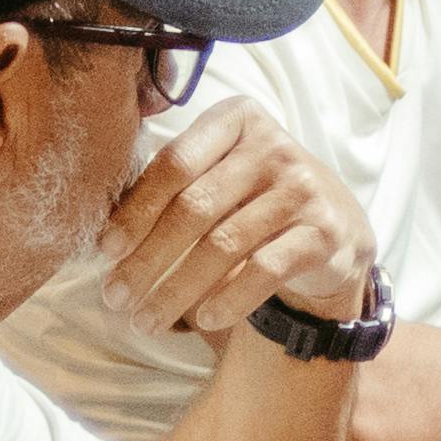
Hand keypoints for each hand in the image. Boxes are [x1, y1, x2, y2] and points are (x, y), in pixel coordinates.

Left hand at [102, 96, 370, 334]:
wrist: (335, 227)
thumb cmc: (255, 199)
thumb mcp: (218, 174)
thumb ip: (172, 186)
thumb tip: (106, 239)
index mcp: (235, 119)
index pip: (174, 164)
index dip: (135, 211)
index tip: (105, 253)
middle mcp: (272, 146)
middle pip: (194, 208)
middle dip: (148, 259)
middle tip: (115, 298)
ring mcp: (303, 187)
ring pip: (224, 244)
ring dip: (176, 290)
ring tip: (146, 321)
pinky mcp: (325, 231)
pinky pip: (264, 269)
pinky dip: (229, 299)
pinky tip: (203, 320)